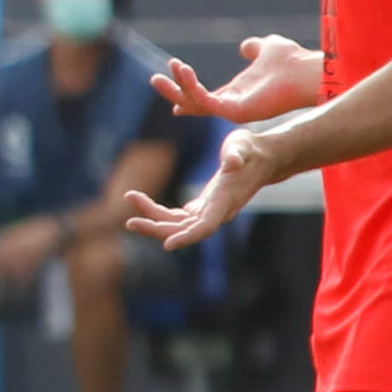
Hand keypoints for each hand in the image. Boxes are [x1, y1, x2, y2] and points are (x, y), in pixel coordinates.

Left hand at [126, 119, 288, 248]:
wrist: (262, 158)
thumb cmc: (251, 150)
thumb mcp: (243, 145)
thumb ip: (237, 153)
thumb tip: (233, 161)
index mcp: (225, 202)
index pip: (205, 227)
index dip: (187, 237)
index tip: (167, 245)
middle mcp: (217, 213)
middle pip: (184, 230)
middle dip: (157, 228)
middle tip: (130, 223)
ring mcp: (210, 212)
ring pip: (177, 224)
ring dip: (152, 217)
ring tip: (129, 198)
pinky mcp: (204, 208)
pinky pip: (178, 217)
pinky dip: (159, 211)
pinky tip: (141, 201)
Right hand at [155, 30, 322, 124]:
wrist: (306, 71)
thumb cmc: (292, 62)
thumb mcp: (267, 48)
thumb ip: (255, 48)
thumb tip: (246, 46)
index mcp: (238, 93)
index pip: (206, 97)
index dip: (187, 90)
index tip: (167, 85)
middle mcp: (233, 105)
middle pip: (194, 103)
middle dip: (174, 92)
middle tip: (155, 79)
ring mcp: (233, 110)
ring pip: (194, 104)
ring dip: (177, 88)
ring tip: (167, 68)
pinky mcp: (234, 111)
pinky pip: (204, 101)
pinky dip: (190, 86)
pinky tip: (183, 69)